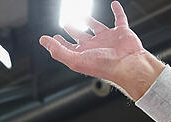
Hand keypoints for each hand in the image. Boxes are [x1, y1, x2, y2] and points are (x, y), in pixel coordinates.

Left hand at [39, 1, 163, 99]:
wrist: (127, 65)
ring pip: (96, 27)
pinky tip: (114, 4)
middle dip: (72, 30)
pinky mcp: (121, 32)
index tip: (52, 38)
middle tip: (65, 24)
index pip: (67, 47)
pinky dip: (117, 11)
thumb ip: (58, 50)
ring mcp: (108, 39)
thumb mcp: (75, 59)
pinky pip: (119, 18)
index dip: (58, 43)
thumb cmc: (103, 66)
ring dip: (90, 21)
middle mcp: (94, 47)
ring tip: (83, 16)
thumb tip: (43, 40)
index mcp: (83, 54)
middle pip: (80, 36)